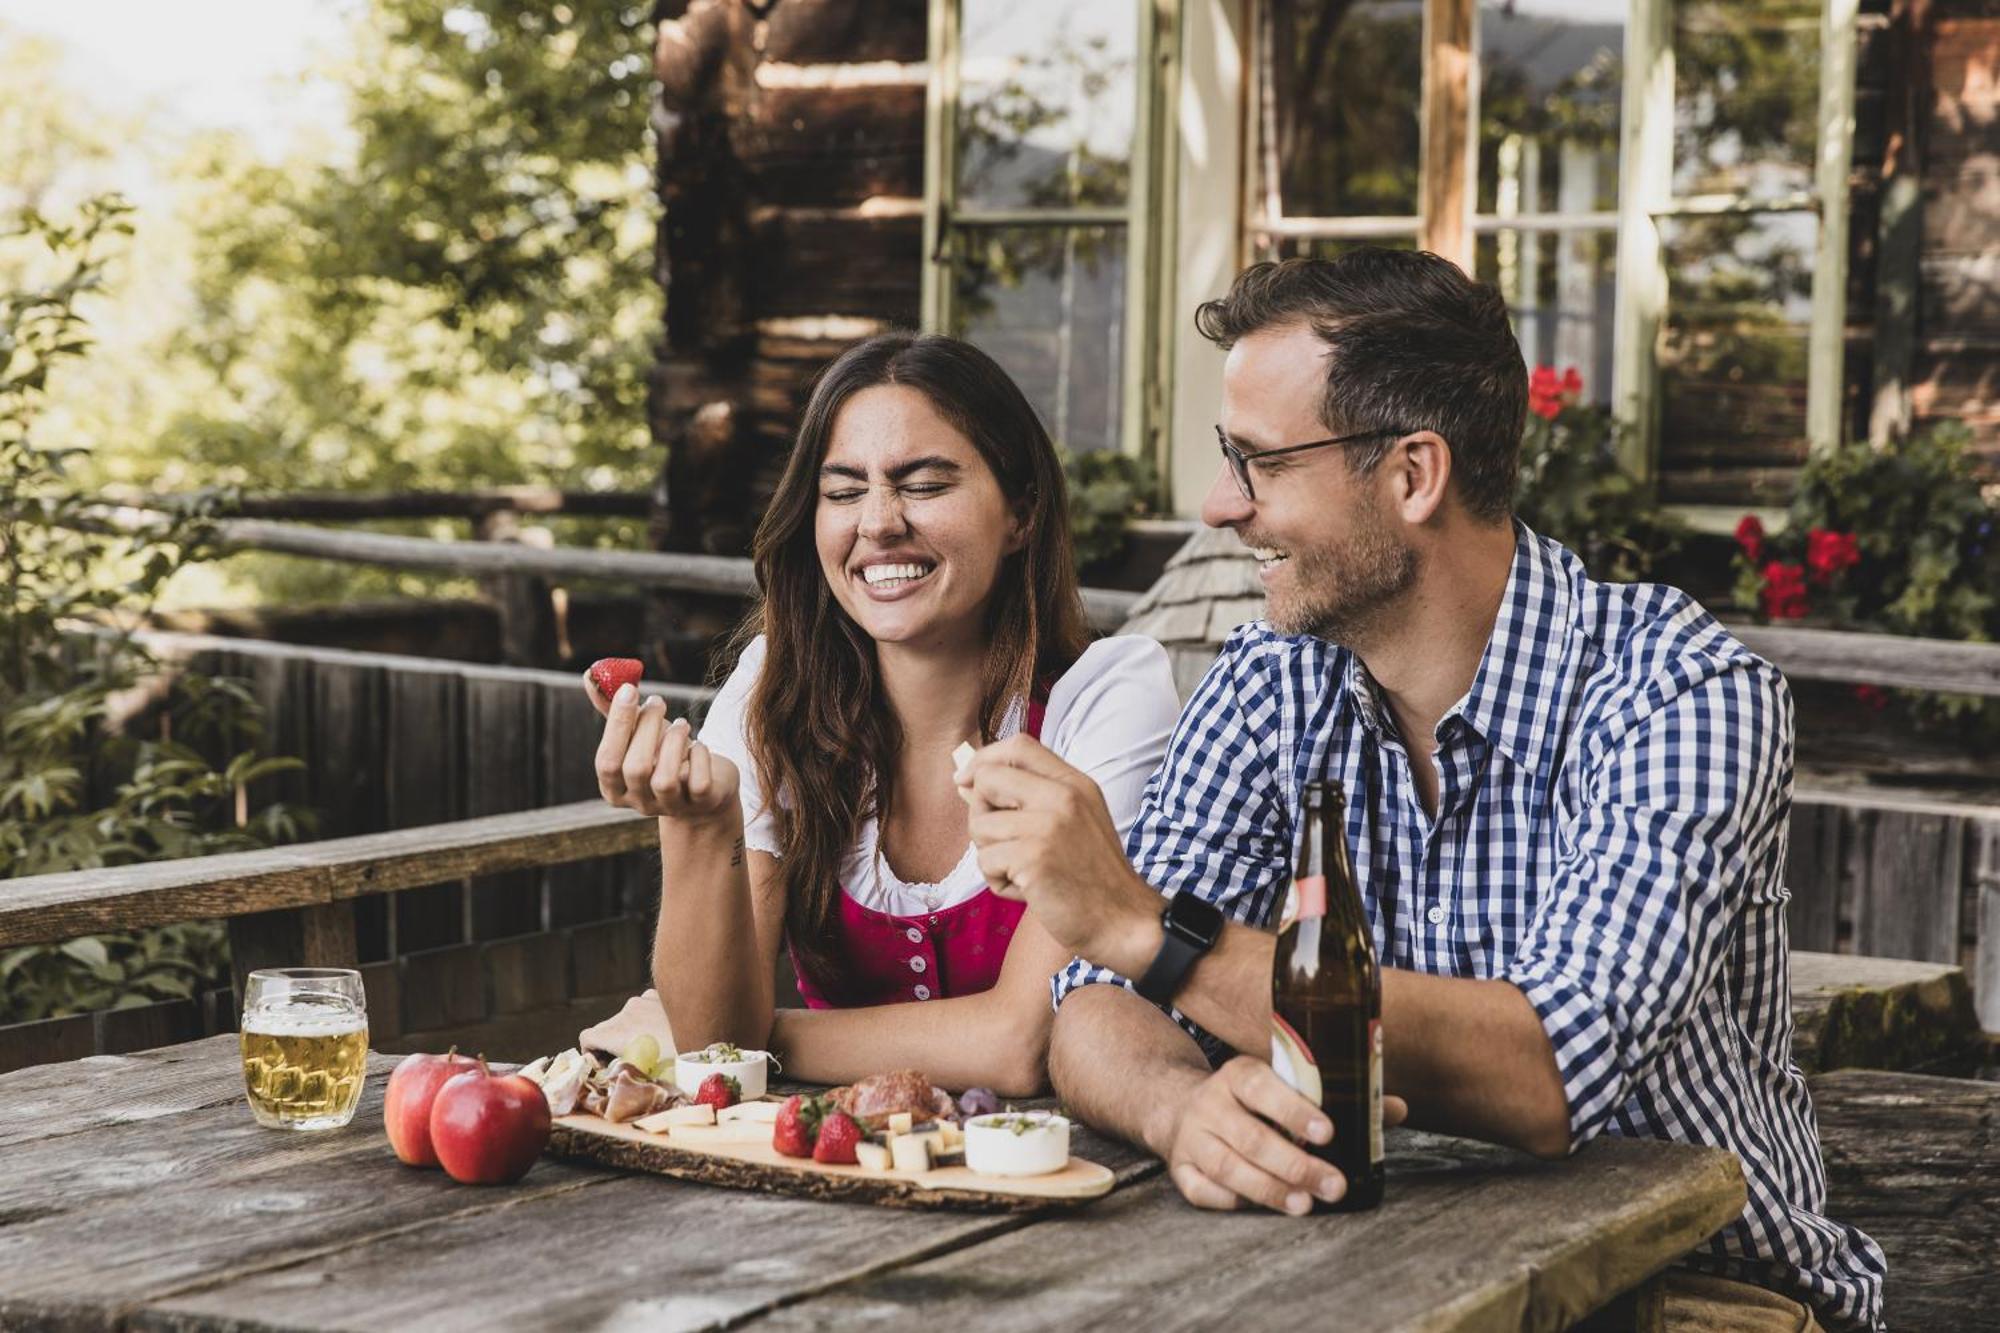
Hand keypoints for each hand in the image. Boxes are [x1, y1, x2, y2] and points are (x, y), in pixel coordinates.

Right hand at [587, 673, 739, 822]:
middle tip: (658, 700)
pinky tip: (698, 746)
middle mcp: (639, 802)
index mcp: (614, 787)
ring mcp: (670, 807)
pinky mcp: (700, 805)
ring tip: (682, 724)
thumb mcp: (638, 733)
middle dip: (648, 727)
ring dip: (675, 741)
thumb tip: (591, 676)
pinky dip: (700, 756)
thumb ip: (614, 711)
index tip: (629, 689)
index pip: (606, 761)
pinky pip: (699, 783)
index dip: (618, 725)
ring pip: (665, 780)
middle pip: (635, 769)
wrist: (706, 785)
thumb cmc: (664, 753)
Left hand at [957, 733, 1162, 966]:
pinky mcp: (1033, 857)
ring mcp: (1048, 825)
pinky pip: (986, 862)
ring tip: (1024, 873)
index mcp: (1075, 783)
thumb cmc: (1092, 878)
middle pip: (987, 779)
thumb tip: (967, 783)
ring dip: (991, 856)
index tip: (966, 781)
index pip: (1018, 746)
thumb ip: (1027, 799)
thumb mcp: (1073, 823)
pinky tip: (1029, 892)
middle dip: (979, 813)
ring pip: (979, 826)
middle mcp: (1063, 796)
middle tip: (1003, 844)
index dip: (983, 759)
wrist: (1123, 922)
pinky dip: (999, 883)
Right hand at [1166, 1056, 1408, 1214]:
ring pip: (1227, 1167)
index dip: (1294, 1110)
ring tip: (1304, 1203)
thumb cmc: (1251, 1101)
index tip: (1328, 1133)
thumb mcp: (1283, 1085)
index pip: (1263, 1088)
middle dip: (1295, 1165)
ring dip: (1268, 1189)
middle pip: (1251, 1137)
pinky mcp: (1179, 1169)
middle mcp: (1210, 1104)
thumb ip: (1337, 1097)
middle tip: (1334, 1185)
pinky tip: (1260, 1207)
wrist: (1178, 1105)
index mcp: (1238, 1075)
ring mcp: (1191, 1137)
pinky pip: (1202, 1191)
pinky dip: (1231, 1201)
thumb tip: (1397, 1108)